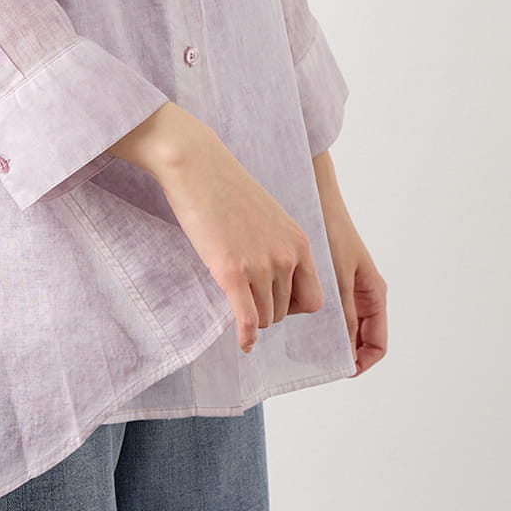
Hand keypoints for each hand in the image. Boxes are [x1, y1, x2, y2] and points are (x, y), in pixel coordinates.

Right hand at [123, 107, 324, 355]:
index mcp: (298, 242)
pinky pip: (247, 319)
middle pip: (287, 311)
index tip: (274, 301)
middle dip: (269, 313)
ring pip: (266, 317)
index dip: (294, 307)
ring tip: (238, 310)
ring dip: (254, 320)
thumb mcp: (268, 216)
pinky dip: (246, 336)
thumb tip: (276, 278)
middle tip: (250, 304)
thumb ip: (279, 246)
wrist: (197, 166)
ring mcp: (259, 265)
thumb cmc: (226, 187)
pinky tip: (243, 344)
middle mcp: (286, 256)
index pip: (313, 297)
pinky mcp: (231, 272)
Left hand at [312, 149, 387, 375]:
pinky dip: (314, 318)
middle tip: (312, 362)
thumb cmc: (333, 231)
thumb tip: (346, 351)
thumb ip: (345, 313)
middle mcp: (363, 294)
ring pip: (340, 325)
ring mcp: (347, 286)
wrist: (318, 195)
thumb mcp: (340, 275)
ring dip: (325, 336)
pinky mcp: (329, 277)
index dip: (361, 362)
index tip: (338, 370)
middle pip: (358, 338)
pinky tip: (292, 319)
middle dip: (340, 352)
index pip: (377, 344)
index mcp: (374, 294)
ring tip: (298, 342)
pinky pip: (326, 307)